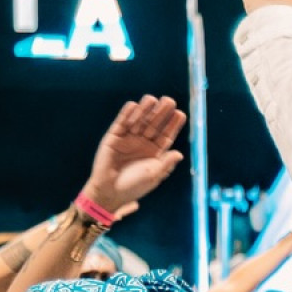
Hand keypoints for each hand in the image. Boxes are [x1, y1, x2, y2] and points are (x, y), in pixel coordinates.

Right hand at [85, 94, 185, 214]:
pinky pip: (121, 122)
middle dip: (162, 113)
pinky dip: (127, 113)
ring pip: (139, 120)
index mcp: (155, 151)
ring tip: (152, 100)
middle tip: (169, 101)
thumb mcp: (153, 175)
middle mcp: (143, 142)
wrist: (110, 191)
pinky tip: (134, 105)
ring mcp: (129, 138)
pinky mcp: (114, 136)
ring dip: (146, 109)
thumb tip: (180, 154)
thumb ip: (166, 164)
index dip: (173, 124)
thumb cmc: (134, 186)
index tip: (181, 114)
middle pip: (155, 124)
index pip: (166, 134)